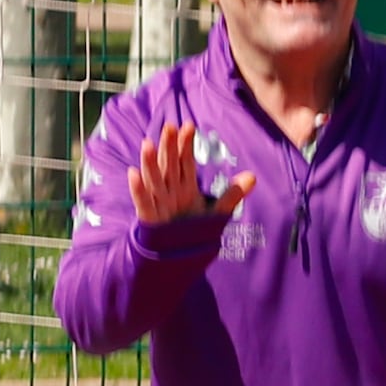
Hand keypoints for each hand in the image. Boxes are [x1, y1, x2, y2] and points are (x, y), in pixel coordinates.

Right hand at [130, 120, 252, 228]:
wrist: (179, 259)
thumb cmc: (193, 233)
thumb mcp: (216, 213)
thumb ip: (232, 195)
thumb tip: (253, 177)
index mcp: (184, 188)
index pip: (184, 162)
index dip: (185, 145)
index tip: (189, 126)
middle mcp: (170, 192)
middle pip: (168, 165)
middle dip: (168, 147)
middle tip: (170, 126)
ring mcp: (159, 205)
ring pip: (154, 180)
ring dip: (149, 162)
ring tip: (147, 143)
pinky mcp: (151, 220)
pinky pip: (143, 203)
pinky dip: (138, 190)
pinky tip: (132, 174)